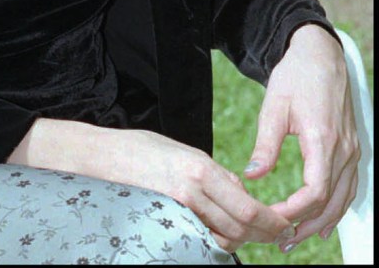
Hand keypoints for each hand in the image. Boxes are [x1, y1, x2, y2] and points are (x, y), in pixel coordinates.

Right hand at [99, 128, 297, 252]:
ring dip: (242, 239)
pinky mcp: (165, 216)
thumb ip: (213, 172)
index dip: (270, 221)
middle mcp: (193, 188)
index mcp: (201, 167)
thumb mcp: (184, 150)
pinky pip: (199, 236)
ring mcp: (178, 205)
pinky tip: (221, 234)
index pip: (247, 206)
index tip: (284, 224)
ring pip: (223, 236)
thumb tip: (238, 190)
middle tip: (278, 235)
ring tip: (255, 234)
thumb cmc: (141, 148)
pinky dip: (216, 238)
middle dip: (264, 234)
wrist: (104, 156)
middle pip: (240, 226)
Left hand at [243, 24, 360, 252]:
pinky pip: (350, 186)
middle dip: (305, 226)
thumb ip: (265, 143)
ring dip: (321, 222)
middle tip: (280, 241)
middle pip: (330, 203)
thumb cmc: (296, 76)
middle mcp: (343, 149)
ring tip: (295, 238)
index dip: (294, 212)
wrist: (320, 55)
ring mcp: (351, 149)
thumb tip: (252, 174)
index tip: (272, 219)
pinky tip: (323, 222)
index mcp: (323, 140)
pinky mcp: (351, 147)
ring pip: (342, 199)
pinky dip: (337, 208)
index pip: (314, 192)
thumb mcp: (274, 106)